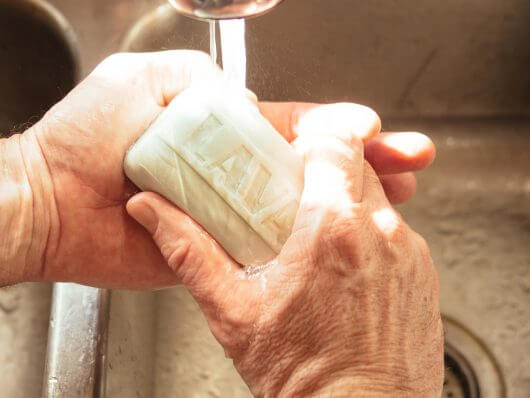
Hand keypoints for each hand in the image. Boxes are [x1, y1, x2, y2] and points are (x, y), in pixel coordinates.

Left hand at [12, 50, 433, 288]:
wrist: (48, 202)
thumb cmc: (82, 138)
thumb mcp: (143, 80)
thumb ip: (199, 81)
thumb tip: (246, 103)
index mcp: (220, 131)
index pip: (295, 129)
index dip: (340, 130)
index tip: (377, 132)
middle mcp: (229, 172)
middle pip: (309, 170)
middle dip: (364, 165)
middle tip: (406, 165)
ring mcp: (225, 213)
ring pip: (296, 211)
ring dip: (346, 207)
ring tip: (395, 200)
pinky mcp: (214, 252)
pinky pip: (262, 251)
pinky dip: (299, 249)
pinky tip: (340, 245)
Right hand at [126, 104, 443, 394]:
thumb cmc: (305, 374)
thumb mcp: (231, 310)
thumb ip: (188, 250)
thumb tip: (153, 211)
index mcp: (331, 227)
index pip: (338, 138)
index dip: (318, 131)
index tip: (300, 144)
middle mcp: (380, 231)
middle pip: (355, 165)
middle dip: (324, 172)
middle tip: (295, 198)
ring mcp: (408, 252)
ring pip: (376, 198)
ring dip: (346, 206)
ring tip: (316, 241)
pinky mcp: (422, 273)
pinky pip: (394, 232)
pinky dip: (368, 236)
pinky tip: (343, 270)